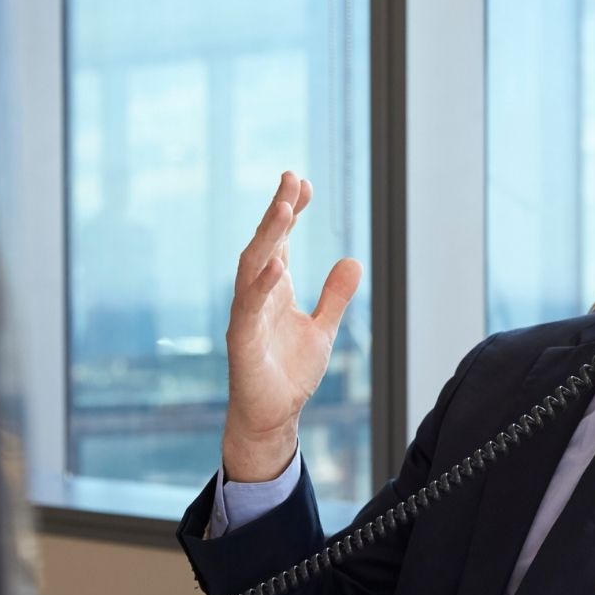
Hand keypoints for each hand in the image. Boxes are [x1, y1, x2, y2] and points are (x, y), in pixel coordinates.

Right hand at [222, 172, 362, 481]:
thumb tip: (353, 259)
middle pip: (265, 244)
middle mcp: (256, 295)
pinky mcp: (241, 341)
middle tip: (291, 178)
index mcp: (274, 289)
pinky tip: (277, 263)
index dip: (290, 210)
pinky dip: (261, 285)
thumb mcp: (323, 328)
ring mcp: (246, 315)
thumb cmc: (289, 372)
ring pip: (252, 267)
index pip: (280, 241)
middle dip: (277, 210)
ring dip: (268, 237)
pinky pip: (248, 307)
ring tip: (285, 208)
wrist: (272, 416)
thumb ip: (335, 296)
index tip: (303, 182)